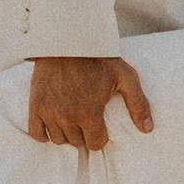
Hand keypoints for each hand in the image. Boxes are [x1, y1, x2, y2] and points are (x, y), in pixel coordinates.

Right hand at [24, 56, 152, 148]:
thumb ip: (138, 104)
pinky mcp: (35, 105)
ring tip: (73, 119)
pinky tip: (54, 124)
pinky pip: (36, 133)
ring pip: (59, 139)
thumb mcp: (125, 76)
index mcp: (89, 114)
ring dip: (67, 133)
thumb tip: (148, 129)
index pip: (96, 144)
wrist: (68, 39)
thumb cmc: (99, 57)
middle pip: (77, 142)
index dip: (101, 135)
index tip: (100, 124)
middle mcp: (67, 118)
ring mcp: (49, 112)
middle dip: (85, 134)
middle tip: (87, 119)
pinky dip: (45, 133)